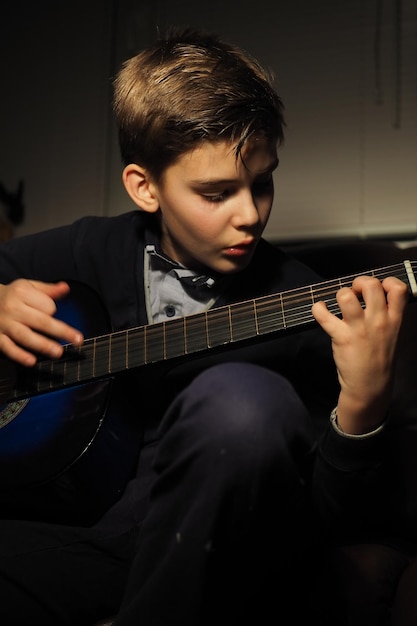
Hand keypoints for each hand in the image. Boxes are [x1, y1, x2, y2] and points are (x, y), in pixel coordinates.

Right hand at [0, 279, 82, 366]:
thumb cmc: (11, 295)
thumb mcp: (28, 286)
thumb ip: (48, 290)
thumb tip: (65, 288)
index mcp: (22, 293)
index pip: (46, 306)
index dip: (52, 310)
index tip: (49, 312)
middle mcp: (13, 308)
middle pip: (41, 321)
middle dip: (61, 331)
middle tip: (77, 340)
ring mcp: (4, 324)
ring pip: (26, 336)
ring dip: (43, 345)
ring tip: (58, 352)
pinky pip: (8, 347)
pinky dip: (19, 355)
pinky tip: (31, 361)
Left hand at [312, 275, 407, 433]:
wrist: (370, 386)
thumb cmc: (379, 359)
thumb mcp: (393, 335)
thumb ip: (388, 316)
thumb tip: (375, 296)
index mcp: (395, 320)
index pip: (398, 289)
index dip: (386, 282)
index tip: (378, 288)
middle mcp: (379, 321)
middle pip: (371, 285)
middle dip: (359, 282)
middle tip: (355, 292)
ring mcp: (359, 329)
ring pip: (346, 296)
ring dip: (340, 294)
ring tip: (340, 302)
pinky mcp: (342, 337)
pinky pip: (324, 315)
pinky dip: (318, 308)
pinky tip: (320, 309)